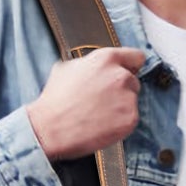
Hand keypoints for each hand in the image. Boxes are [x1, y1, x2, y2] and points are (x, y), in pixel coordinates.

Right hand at [26, 46, 146, 160]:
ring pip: (132, 101)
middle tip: (102, 102)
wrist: (50, 129)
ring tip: (98, 115)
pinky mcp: (130, 119)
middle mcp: (120, 76)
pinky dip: (120, 124)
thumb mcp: (67, 69)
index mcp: (106, 59)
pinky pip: (131, 119)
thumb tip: (93, 67)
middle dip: (121, 90)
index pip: (136, 57)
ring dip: (120, 108)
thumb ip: (88, 64)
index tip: (128, 73)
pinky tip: (102, 125)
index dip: (130, 66)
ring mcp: (127, 98)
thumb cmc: (55, 101)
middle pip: (133, 82)